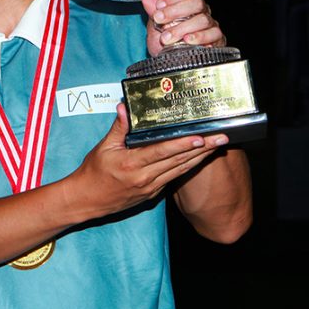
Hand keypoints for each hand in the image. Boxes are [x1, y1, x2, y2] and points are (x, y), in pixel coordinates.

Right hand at [66, 104, 227, 219]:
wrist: (87, 200)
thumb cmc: (94, 172)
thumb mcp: (103, 147)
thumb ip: (118, 128)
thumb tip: (125, 107)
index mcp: (131, 164)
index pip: (162, 151)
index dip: (183, 144)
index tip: (201, 137)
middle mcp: (144, 178)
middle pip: (179, 161)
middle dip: (202, 149)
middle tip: (221, 138)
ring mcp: (151, 187)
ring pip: (181, 171)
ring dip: (201, 158)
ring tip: (218, 146)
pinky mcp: (153, 193)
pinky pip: (175, 178)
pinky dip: (189, 167)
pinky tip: (200, 159)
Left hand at [142, 0, 225, 56]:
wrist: (172, 66)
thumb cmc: (167, 43)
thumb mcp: (156, 28)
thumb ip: (153, 12)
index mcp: (190, 6)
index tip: (159, 5)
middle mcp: (203, 13)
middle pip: (197, 3)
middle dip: (175, 11)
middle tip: (159, 20)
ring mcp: (211, 26)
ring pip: (203, 20)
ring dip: (182, 28)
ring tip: (167, 37)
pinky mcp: (217, 40)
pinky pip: (213, 35)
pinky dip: (200, 37)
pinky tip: (187, 40)